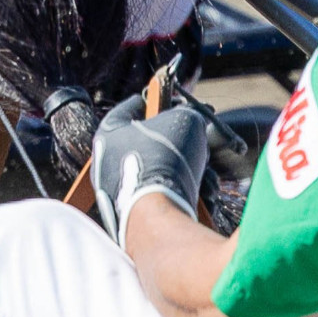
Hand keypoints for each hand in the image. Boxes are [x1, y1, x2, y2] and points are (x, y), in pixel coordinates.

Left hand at [89, 98, 219, 240]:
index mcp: (109, 134)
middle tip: (203, 144)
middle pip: (154, 144)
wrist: (159, 216)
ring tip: (209, 181)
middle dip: (184, 145)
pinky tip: (204, 199)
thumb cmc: (165, 159)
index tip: (178, 100)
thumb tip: (192, 118)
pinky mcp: (138, 216)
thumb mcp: (185, 120)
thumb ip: (188, 113)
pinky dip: (188, 195)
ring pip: (166, 173)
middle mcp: (108, 163)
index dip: (159, 100)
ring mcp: (121, 192)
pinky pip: (167, 198)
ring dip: (194, 174)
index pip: (133, 107)